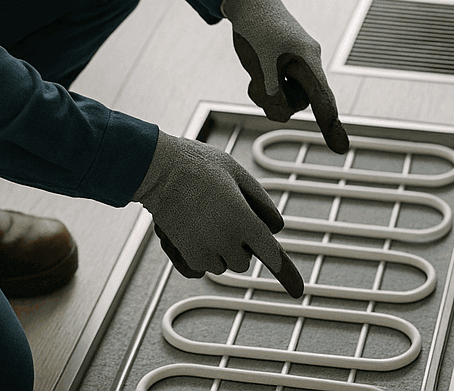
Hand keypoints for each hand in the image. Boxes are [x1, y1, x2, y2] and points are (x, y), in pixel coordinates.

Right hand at [136, 133, 304, 297]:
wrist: (158, 170)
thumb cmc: (197, 165)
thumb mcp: (238, 173)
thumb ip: (260, 200)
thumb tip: (275, 225)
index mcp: (242, 220)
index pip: (270, 253)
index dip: (283, 269)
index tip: (295, 288)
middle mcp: (225, 241)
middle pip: (244, 262)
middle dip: (241, 247)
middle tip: (228, 219)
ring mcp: (204, 251)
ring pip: (224, 266)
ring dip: (222, 251)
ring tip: (207, 219)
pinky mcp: (185, 255)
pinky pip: (204, 266)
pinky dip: (204, 255)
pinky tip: (195, 230)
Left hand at [224, 0, 349, 153]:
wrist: (245, 2)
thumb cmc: (256, 23)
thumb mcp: (260, 57)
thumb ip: (270, 86)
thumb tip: (279, 112)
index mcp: (308, 59)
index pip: (322, 97)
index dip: (331, 124)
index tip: (341, 149)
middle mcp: (305, 66)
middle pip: (300, 103)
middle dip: (276, 102)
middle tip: (255, 84)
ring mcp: (293, 69)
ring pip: (286, 102)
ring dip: (267, 97)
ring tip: (253, 78)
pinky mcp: (281, 70)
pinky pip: (276, 94)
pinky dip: (263, 93)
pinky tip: (253, 79)